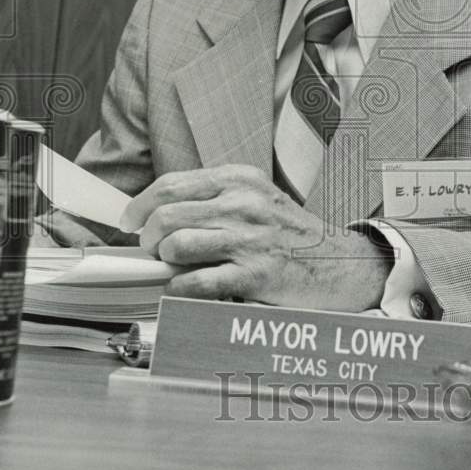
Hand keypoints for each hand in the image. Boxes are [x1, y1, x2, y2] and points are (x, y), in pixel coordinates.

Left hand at [119, 165, 392, 310]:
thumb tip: (157, 215)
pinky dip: (179, 290)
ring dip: (166, 262)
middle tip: (152, 250)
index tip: (130, 221)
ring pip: (177, 246)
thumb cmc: (291, 234)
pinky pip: (196, 283)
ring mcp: (250, 240)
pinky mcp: (255, 275)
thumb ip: (213, 200)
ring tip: (174, 267)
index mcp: (240, 179)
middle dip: (148, 238)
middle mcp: (244, 204)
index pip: (171, 185)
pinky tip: (185, 289)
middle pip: (167, 215)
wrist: (340, 264)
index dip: (140, 205)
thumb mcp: (256, 199)